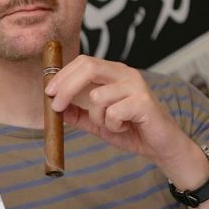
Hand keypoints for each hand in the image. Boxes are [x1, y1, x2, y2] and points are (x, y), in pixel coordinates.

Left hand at [46, 55, 197, 171]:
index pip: (83, 62)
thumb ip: (78, 114)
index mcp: (113, 73)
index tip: (48, 91)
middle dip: (66, 87)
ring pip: (97, 97)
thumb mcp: (98, 122)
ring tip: (111, 124)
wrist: (160, 146)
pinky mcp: (143, 101)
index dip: (63, 75)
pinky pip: (113, 112)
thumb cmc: (131, 130)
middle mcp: (125, 73)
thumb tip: (56, 108)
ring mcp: (136, 85)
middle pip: (88, 67)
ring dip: (97, 117)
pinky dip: (112, 125)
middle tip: (55, 106)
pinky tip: (125, 127)